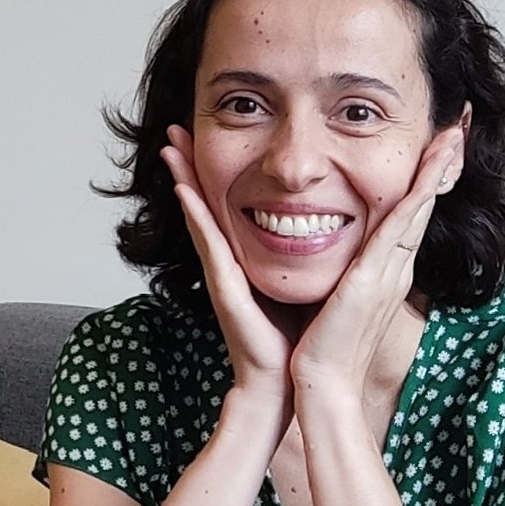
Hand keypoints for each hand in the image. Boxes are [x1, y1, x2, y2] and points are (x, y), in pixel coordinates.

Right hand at [162, 125, 292, 427]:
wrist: (293, 380)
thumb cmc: (303, 335)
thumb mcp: (310, 279)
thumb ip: (312, 252)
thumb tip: (335, 222)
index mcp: (251, 256)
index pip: (232, 202)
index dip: (217, 168)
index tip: (207, 133)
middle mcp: (231, 259)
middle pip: (207, 199)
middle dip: (190, 162)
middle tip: (175, 125)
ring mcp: (224, 272)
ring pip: (200, 214)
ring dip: (182, 176)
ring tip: (169, 143)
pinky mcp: (225, 286)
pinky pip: (208, 242)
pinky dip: (194, 214)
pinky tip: (183, 187)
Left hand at [292, 114, 467, 413]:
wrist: (321, 385)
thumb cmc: (321, 345)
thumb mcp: (334, 295)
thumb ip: (340, 270)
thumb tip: (331, 247)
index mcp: (384, 269)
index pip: (409, 212)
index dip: (426, 177)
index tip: (439, 144)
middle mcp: (394, 267)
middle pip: (424, 204)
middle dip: (443, 163)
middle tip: (460, 123)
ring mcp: (390, 272)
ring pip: (419, 209)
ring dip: (438, 169)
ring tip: (453, 133)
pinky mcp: (376, 279)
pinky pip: (401, 228)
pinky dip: (417, 195)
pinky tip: (430, 170)